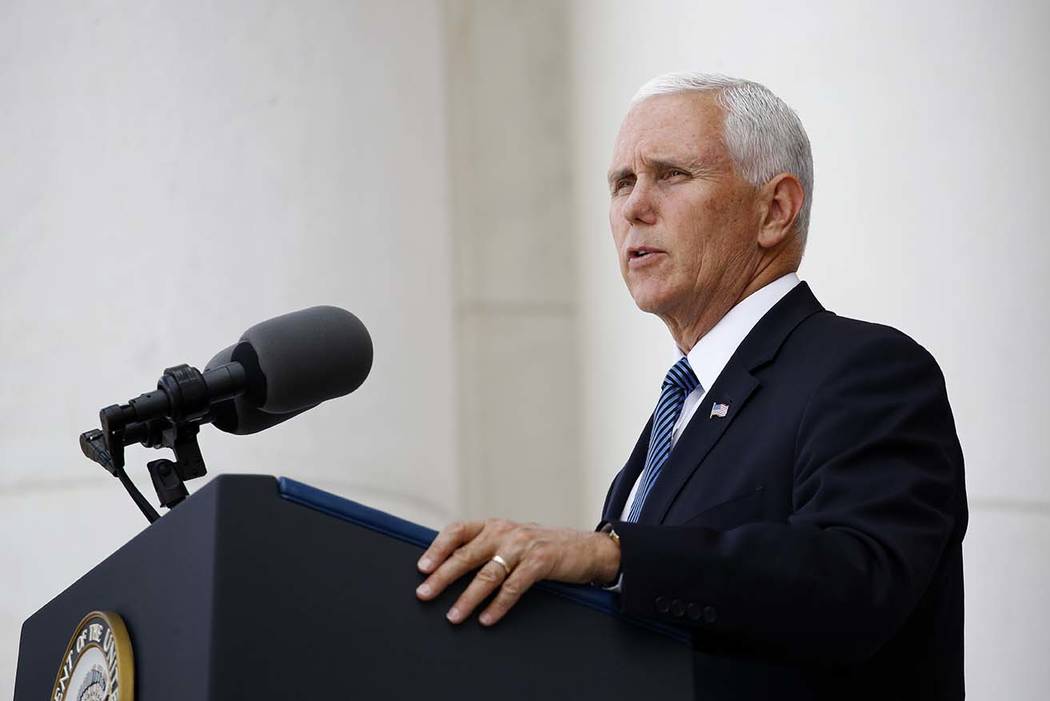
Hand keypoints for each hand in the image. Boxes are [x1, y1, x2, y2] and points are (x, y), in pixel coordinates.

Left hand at [414, 518, 620, 625]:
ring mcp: (523, 546)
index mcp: (494, 525)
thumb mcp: (513, 539)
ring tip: (453, 616)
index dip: (438, 548)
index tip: (422, 567)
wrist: (587, 548)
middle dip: (443, 576)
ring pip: (488, 574)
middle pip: (467, 555)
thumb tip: (451, 566)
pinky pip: (513, 588)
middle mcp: (505, 532)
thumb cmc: (544, 547)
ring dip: (468, 598)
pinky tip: (486, 619)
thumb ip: (487, 546)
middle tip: (424, 594)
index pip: (458, 530)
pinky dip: (498, 605)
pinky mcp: (540, 562)